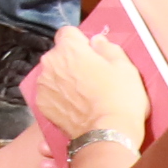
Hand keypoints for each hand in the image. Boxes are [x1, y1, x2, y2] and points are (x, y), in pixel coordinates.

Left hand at [29, 31, 147, 151]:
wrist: (108, 135)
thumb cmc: (120, 98)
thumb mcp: (125, 67)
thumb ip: (108, 47)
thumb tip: (96, 40)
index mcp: (69, 48)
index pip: (68, 32)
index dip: (81, 42)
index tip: (92, 54)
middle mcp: (50, 62)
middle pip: (59, 54)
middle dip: (72, 61)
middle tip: (92, 77)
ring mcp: (43, 85)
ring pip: (52, 74)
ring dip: (63, 79)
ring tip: (84, 95)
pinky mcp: (42, 105)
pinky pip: (50, 94)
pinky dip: (59, 98)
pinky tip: (76, 107)